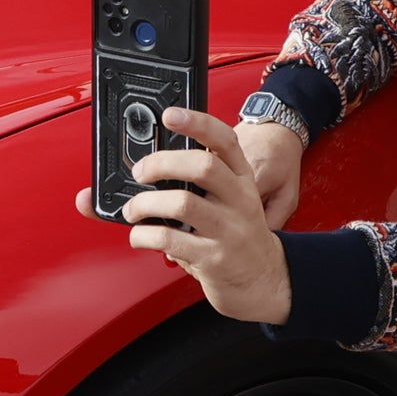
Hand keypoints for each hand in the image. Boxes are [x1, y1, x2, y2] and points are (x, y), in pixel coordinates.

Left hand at [89, 109, 291, 324]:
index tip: (170, 115)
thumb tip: (145, 168)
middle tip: (140, 172)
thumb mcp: (229, 201)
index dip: (197, 123)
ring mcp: (229, 230)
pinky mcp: (214, 259)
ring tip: (133, 210)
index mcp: (242, 179)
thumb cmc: (235, 235)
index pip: (224, 140)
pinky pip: (170, 240)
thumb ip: (197, 182)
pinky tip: (140, 236)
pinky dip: (145, 235)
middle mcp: (239, 200)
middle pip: (202, 166)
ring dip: (145, 203)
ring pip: (182, 203)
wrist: (263, 281)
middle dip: (162, 163)